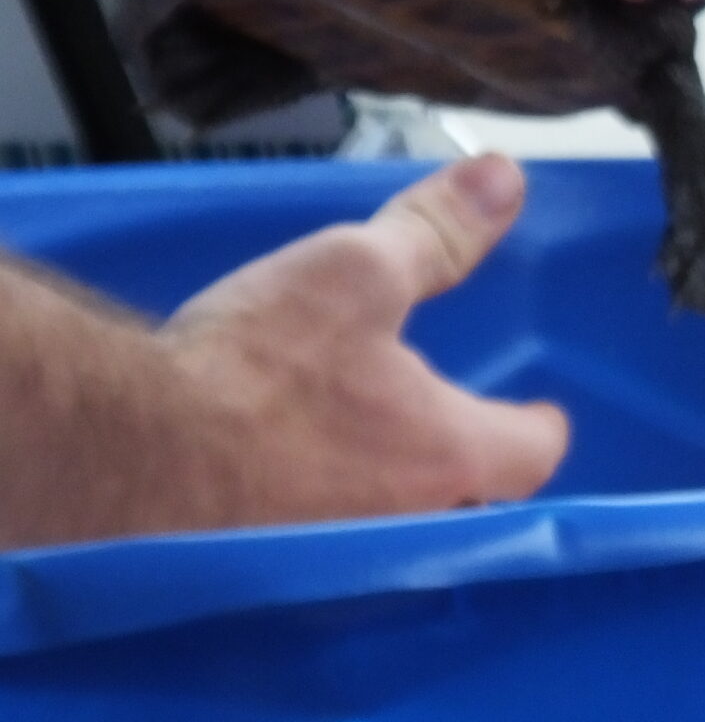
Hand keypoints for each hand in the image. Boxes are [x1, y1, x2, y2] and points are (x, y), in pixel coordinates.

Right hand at [155, 153, 569, 528]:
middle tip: (451, 427)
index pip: (531, 453)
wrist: (117, 458)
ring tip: (371, 449)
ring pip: (391, 529)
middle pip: (466, 504)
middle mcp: (401, 528)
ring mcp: (330, 561)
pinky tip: (290, 472)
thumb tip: (505, 182)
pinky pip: (316, 545)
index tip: (535, 411)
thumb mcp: (356, 272)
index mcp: (447, 455)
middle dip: (463, 469)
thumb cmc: (249, 372)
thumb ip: (438, 233)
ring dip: (388, 493)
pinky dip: (317, 512)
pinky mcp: (260, 573)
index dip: (535, 423)